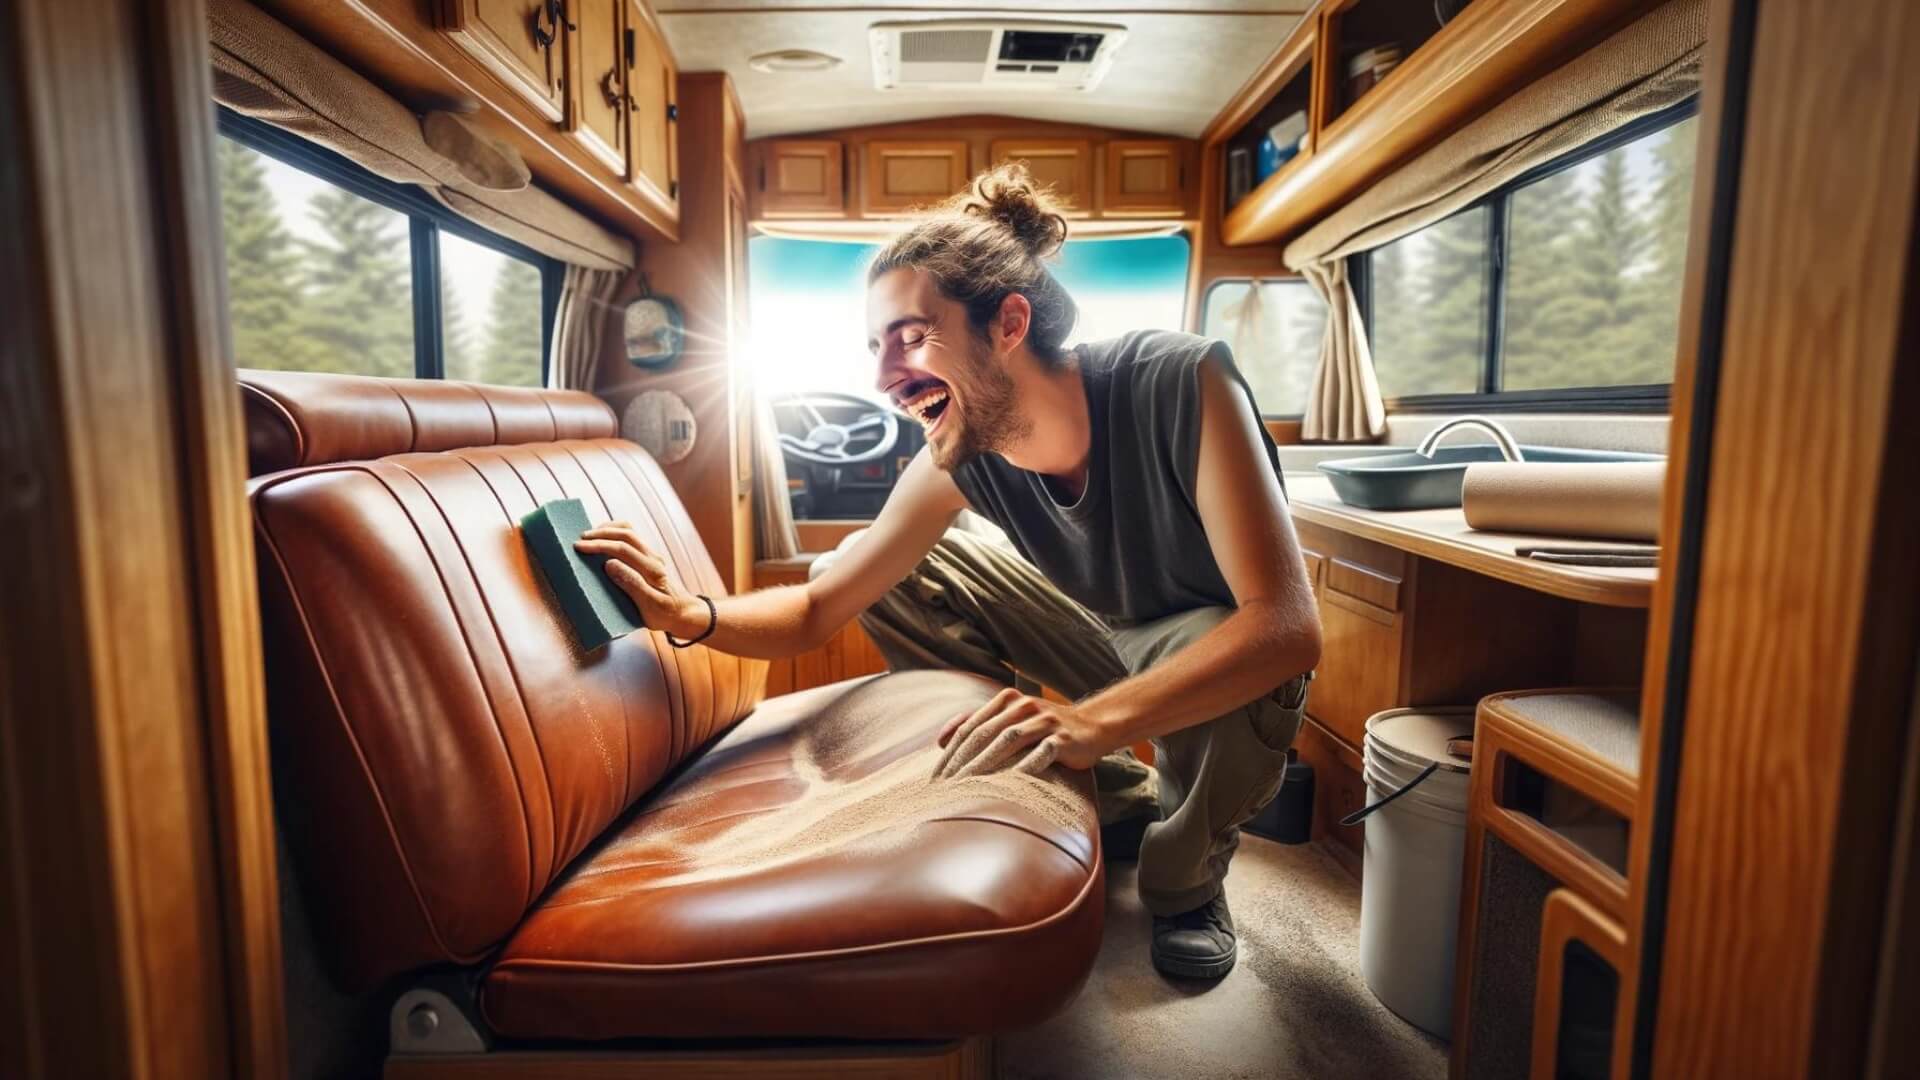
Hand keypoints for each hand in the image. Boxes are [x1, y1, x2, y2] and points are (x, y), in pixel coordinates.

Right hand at [574, 522, 705, 638]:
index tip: (579, 547)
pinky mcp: (648, 556)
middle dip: (600, 534)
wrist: (683, 613)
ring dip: (608, 530)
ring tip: (589, 535)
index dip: (599, 545)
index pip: (622, 550)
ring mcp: (651, 555)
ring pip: (629, 531)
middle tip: (579, 540)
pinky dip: (614, 533)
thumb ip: (632, 584)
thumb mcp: (649, 606)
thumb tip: (609, 564)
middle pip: (626, 535)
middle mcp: (652, 558)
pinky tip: (603, 539)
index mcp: (651, 570)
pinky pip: (630, 537)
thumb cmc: (665, 614)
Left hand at [933, 689, 1114, 779]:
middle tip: (946, 786)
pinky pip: (1041, 753)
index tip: (937, 777)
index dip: (951, 752)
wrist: (1092, 726)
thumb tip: (940, 739)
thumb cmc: (1045, 728)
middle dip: (963, 761)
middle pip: (985, 733)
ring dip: (986, 764)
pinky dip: (1024, 767)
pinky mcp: (1063, 738)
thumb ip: (977, 724)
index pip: (971, 726)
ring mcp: (1044, 721)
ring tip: (968, 786)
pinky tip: (1009, 784)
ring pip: (1009, 740)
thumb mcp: (1011, 721)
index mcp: (1006, 701)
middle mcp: (1023, 706)